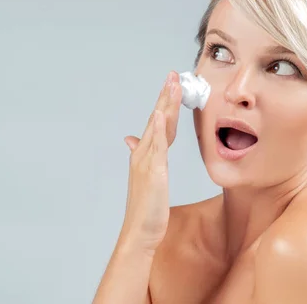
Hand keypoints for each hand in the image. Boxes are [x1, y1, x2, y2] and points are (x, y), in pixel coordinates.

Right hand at [119, 71, 181, 253]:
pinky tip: (161, 114)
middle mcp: (144, 153)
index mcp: (147, 154)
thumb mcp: (147, 177)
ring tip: (171, 84)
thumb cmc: (146, 207)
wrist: (139, 232)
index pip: (159, 122)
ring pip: (157, 127)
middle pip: (158, 118)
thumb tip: (132, 139)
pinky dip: (158, 129)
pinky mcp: (152, 172)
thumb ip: (144, 156)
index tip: (174, 84)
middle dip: (166, 95)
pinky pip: (156, 147)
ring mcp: (147, 162)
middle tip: (174, 74)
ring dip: (164, 104)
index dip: (167, 103)